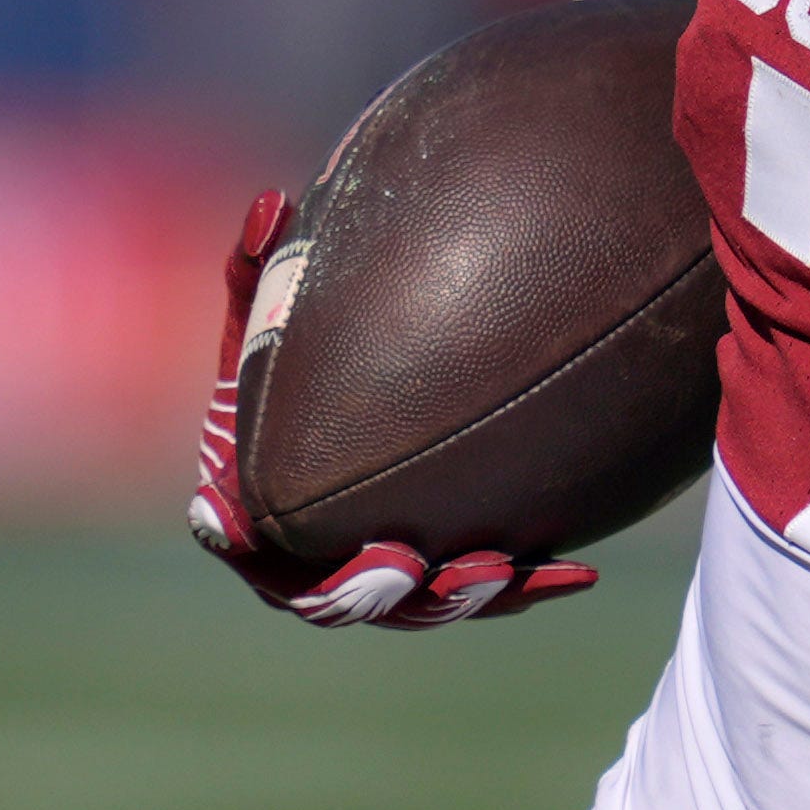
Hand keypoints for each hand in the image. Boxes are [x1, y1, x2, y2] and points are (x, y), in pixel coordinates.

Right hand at [185, 188, 600, 628]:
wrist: (385, 380)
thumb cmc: (304, 347)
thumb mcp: (275, 300)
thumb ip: (257, 260)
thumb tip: (270, 202)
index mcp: (246, 495)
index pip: (230, 533)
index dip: (243, 538)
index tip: (253, 522)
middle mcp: (305, 552)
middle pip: (327, 594)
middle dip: (363, 587)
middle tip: (403, 560)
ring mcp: (378, 570)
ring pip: (413, 606)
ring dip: (452, 596)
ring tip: (496, 569)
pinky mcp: (442, 570)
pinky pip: (482, 590)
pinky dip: (523, 581)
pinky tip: (579, 568)